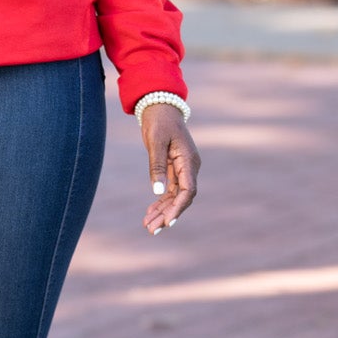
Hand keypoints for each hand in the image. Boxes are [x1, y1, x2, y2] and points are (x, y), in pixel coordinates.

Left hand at [140, 104, 199, 235]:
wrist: (161, 107)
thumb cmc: (159, 122)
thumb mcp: (155, 142)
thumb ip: (157, 166)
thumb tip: (157, 191)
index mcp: (189, 160)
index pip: (188, 190)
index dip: (178, 208)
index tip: (167, 222)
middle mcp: (189, 167)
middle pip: (181, 198)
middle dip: (167, 215)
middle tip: (151, 230)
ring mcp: (183, 169)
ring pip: (175, 196)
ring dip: (162, 211)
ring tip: (148, 226)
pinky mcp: (175, 169)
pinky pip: (170, 190)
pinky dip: (160, 201)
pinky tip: (150, 213)